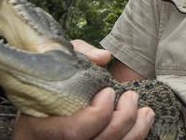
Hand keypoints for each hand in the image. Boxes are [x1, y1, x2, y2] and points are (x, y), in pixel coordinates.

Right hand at [11, 40, 154, 139]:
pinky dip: (134, 137)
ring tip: (146, 111)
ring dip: (135, 131)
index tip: (108, 91)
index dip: (98, 114)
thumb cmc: (48, 78)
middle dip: (123, 119)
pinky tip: (142, 122)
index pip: (74, 131)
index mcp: (39, 127)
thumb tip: (103, 57)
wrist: (40, 104)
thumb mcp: (57, 58)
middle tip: (131, 97)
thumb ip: (79, 53)